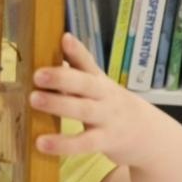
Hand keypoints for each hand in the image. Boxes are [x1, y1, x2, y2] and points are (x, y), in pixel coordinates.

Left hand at [29, 32, 173, 169]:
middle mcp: (104, 96)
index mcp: (99, 81)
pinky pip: (83, 143)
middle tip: (37, 75)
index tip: (64, 38)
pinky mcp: (105, 141)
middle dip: (62, 77)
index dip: (76, 51)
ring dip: (58, 105)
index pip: (88, 63)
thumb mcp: (98, 87)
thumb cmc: (111, 106)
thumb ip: (77, 70)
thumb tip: (53, 46)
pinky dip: (63, 143)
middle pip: (85, 84)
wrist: (148, 136)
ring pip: (83, 110)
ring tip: (33, 100)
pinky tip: (42, 143)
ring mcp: (106, 118)